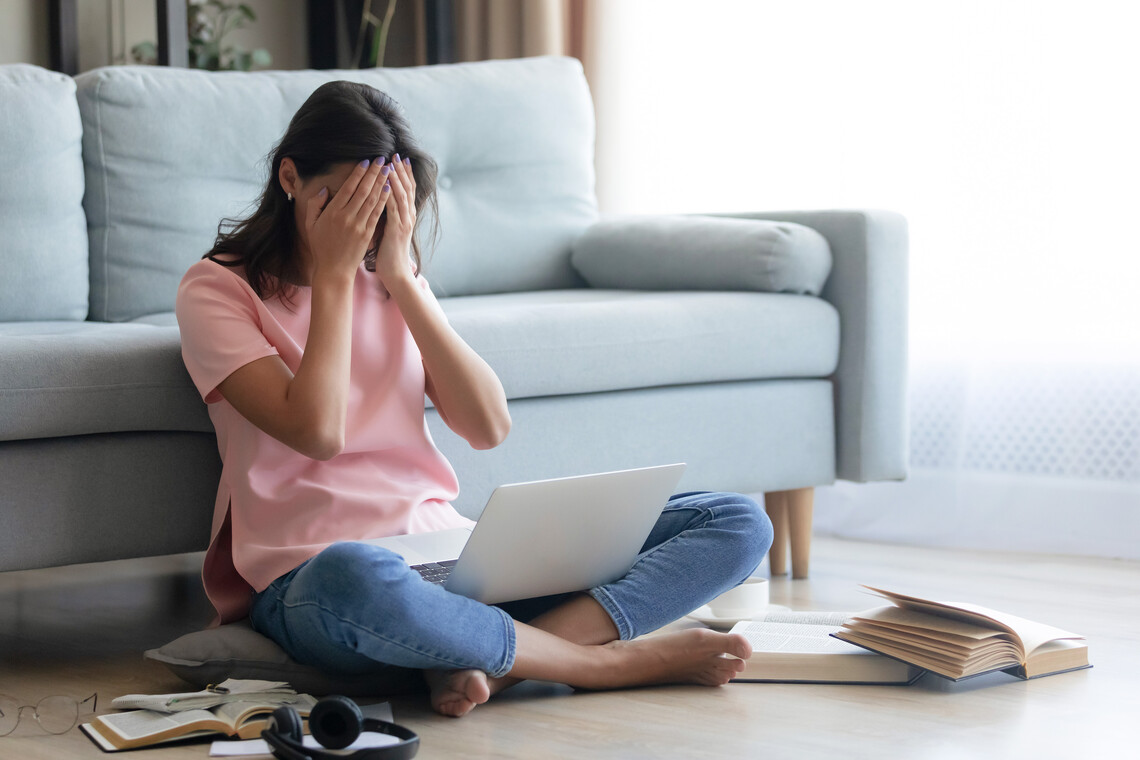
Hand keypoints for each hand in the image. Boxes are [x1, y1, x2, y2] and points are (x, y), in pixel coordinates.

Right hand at [305, 159, 390, 280]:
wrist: (333, 270)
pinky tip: (388, 189)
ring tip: (388, 169)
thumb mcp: (310, 224)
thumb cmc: (320, 246)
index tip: (366, 161)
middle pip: (363, 190)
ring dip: (381, 183)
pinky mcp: (368, 234)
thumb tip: (325, 189)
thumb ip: (315, 204)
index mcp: (332, 212)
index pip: (348, 188)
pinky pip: (377, 214)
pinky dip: (383, 200)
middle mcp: (346, 217)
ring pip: (372, 200)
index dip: (358, 173)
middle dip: (373, 173)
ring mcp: (359, 226)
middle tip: (382, 159)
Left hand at [371, 153, 417, 286]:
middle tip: (396, 154)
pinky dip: (391, 194)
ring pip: (401, 195)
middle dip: (401, 170)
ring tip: (391, 162)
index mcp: (405, 216)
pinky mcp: (396, 229)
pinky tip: (387, 183)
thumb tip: (381, 203)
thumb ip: (387, 215)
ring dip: (396, 177)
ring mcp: (404, 222)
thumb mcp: (389, 230)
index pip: (405, 190)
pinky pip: (394, 207)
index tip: (398, 159)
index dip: (403, 174)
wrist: (395, 272)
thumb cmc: (388, 254)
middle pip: (406, 188)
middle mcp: (407, 216)